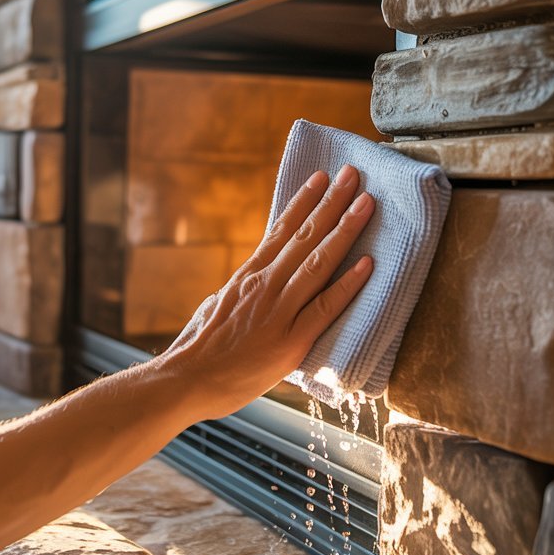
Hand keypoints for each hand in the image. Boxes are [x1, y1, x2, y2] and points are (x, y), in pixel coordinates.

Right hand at [158, 165, 375, 420]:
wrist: (185, 380)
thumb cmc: (197, 348)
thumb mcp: (215, 306)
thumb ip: (239, 292)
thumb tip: (248, 283)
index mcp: (247, 275)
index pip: (280, 229)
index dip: (303, 201)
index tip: (321, 177)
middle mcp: (264, 285)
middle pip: (304, 235)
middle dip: (332, 202)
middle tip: (353, 174)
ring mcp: (278, 311)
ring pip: (318, 262)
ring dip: (345, 229)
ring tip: (366, 203)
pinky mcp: (290, 341)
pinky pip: (325, 308)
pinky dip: (348, 284)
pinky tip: (368, 264)